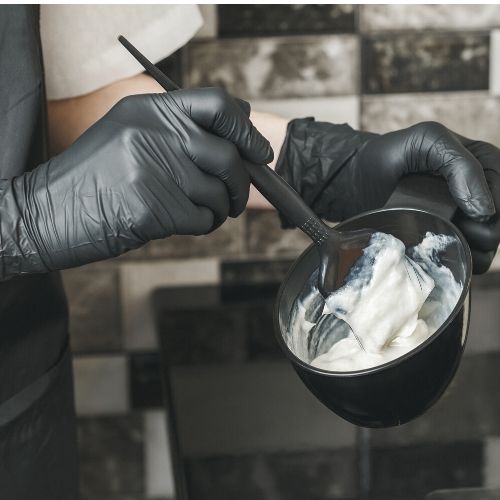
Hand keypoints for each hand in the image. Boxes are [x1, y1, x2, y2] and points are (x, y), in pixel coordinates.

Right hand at [0, 88, 272, 278]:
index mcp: (148, 110)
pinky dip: (205, 225)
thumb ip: (177, 129)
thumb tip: (236, 131)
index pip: (218, 105)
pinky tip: (186, 223)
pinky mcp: (152, 209)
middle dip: (241, 184)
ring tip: (204, 212)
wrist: (44, 212)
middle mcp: (154, 134)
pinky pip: (203, 219)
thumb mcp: (128, 134)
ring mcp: (153, 171)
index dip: (247, 131)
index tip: (259, 152)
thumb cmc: (92, 177)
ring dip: (221, 208)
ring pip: (219, 193)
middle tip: (236, 198)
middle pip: (228, 156)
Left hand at [277, 119, 499, 272]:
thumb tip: (484, 211)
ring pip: (484, 245)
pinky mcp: (445, 238)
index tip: (465, 215)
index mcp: (482, 163)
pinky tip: (438, 254)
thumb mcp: (428, 140)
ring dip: (466, 247)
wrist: (358, 180)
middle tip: (447, 228)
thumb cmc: (391, 155)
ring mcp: (462, 219)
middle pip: (494, 223)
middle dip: (477, 231)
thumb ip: (461, 165)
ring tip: (438, 240)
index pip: (499, 193)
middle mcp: (478, 192)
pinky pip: (466, 258)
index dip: (487, 208)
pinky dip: (457, 259)